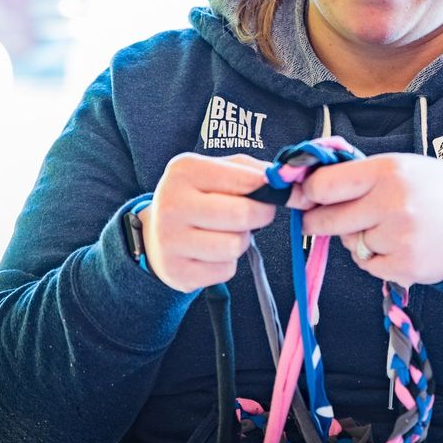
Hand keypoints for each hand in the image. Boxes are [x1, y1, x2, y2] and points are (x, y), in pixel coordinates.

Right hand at [137, 153, 274, 292]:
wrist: (154, 233)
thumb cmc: (198, 197)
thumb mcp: (217, 171)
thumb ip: (253, 171)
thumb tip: (288, 183)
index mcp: (185, 170)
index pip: (247, 180)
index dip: (274, 190)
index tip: (285, 193)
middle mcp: (173, 203)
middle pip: (243, 214)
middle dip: (261, 215)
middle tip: (257, 214)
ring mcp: (170, 240)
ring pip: (236, 245)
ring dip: (241, 241)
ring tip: (226, 232)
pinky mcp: (176, 272)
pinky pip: (225, 271)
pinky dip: (227, 263)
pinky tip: (211, 252)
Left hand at [296, 154, 442, 286]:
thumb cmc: (435, 189)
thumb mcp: (401, 166)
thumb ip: (359, 174)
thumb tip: (310, 187)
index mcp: (387, 170)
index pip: (325, 185)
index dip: (308, 193)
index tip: (305, 197)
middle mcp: (391, 203)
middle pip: (327, 220)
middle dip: (316, 222)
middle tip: (315, 220)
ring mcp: (398, 237)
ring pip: (350, 244)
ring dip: (357, 239)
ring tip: (386, 227)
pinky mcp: (403, 266)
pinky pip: (366, 265)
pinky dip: (374, 258)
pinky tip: (395, 245)